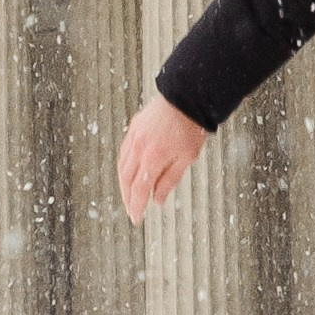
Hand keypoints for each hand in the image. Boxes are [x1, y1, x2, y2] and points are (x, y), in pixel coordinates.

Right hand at [118, 94, 209, 223]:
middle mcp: (139, 148)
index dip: (136, 207)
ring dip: (123, 184)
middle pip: (126, 180)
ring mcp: (134, 137)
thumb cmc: (192, 127)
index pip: (139, 190)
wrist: (188, 95)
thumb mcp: (187, 158)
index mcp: (153, 158)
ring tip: (129, 195)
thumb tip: (157, 201)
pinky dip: (124, 167)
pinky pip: (124, 152)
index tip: (136, 219)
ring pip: (122, 166)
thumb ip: (169, 180)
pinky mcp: (134, 127)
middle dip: (128, 198)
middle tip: (132, 210)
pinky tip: (129, 172)